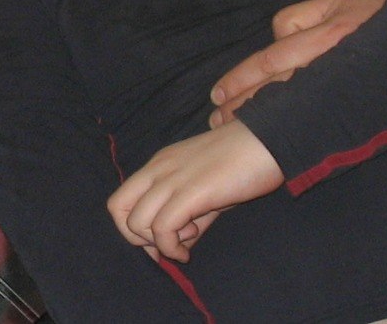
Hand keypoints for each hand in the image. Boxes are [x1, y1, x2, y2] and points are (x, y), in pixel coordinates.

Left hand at [107, 122, 282, 262]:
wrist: (269, 139)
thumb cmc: (243, 163)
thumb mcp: (207, 191)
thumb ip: (189, 217)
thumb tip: (178, 246)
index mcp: (159, 165)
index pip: (120, 199)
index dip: (133, 227)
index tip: (162, 240)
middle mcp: (158, 170)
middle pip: (117, 209)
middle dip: (136, 238)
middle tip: (168, 245)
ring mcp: (172, 179)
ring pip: (137, 222)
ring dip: (158, 243)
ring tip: (187, 240)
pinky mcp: (190, 191)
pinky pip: (162, 228)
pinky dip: (171, 246)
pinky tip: (189, 248)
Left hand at [208, 0, 386, 127]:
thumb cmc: (377, 12)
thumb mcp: (336, 2)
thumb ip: (298, 19)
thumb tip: (276, 38)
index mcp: (326, 36)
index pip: (271, 62)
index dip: (241, 80)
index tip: (217, 95)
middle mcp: (335, 64)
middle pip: (277, 90)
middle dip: (245, 108)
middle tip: (216, 123)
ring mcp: (348, 87)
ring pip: (295, 106)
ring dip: (264, 120)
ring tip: (237, 132)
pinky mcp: (360, 101)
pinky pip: (320, 114)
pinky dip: (294, 125)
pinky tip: (277, 136)